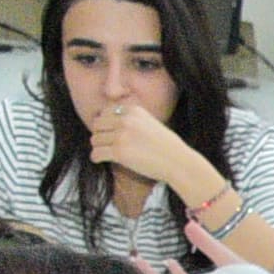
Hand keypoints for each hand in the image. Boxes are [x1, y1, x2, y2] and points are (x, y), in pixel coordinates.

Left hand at [88, 98, 203, 197]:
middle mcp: (126, 120)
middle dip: (99, 135)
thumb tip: (108, 123)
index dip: (104, 124)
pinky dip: (95, 157)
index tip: (109, 133)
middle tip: (106, 144)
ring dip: (98, 147)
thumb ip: (131, 120)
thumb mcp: (150, 123)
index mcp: (133, 111)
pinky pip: (96, 153)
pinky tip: (100, 160)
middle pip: (97, 125)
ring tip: (105, 153)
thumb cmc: (167, 146)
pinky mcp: (119, 152)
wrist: (178, 162)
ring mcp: (122, 136)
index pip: (104, 112)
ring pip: (94, 139)